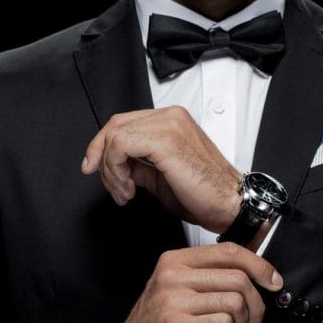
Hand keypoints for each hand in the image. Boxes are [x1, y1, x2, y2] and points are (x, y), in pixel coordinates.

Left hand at [82, 106, 242, 232]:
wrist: (230, 205)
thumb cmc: (205, 194)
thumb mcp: (160, 176)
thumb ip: (138, 164)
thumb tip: (118, 167)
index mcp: (172, 120)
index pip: (123, 122)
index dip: (101, 145)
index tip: (93, 167)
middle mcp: (170, 117)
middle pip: (115, 125)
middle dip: (100, 158)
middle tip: (110, 185)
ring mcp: (169, 125)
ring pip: (115, 136)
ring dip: (110, 170)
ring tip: (124, 192)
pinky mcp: (165, 140)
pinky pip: (121, 145)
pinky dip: (116, 170)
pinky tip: (129, 189)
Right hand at [107, 242, 283, 322]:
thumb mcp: (178, 291)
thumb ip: (208, 277)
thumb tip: (256, 273)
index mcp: (176, 261)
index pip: (229, 251)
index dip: (259, 265)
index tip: (273, 282)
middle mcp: (173, 275)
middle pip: (238, 279)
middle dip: (255, 306)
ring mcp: (173, 301)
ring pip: (235, 302)